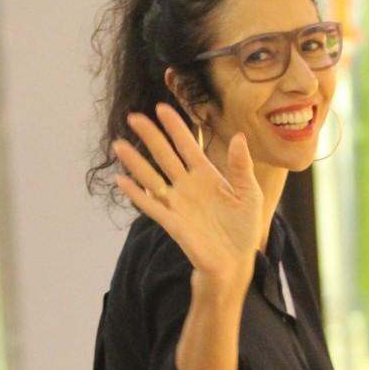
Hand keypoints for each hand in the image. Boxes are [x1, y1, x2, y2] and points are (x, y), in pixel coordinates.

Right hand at [113, 104, 263, 288]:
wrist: (235, 261)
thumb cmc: (243, 228)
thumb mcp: (249, 194)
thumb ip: (241, 167)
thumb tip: (239, 137)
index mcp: (206, 175)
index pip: (187, 146)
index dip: (175, 127)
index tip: (162, 108)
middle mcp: (188, 185)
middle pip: (165, 156)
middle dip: (150, 137)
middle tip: (134, 118)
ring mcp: (177, 203)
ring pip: (152, 178)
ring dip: (135, 162)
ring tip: (119, 145)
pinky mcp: (172, 222)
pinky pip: (151, 206)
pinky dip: (136, 194)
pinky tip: (122, 180)